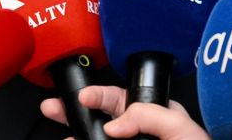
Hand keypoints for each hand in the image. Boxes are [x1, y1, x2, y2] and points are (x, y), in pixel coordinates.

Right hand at [41, 86, 209, 139]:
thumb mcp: (179, 127)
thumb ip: (146, 116)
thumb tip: (113, 124)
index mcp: (153, 114)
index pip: (118, 98)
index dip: (97, 95)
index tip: (83, 97)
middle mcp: (138, 132)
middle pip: (99, 118)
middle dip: (74, 111)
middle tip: (53, 108)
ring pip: (96, 137)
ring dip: (77, 135)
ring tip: (63, 137)